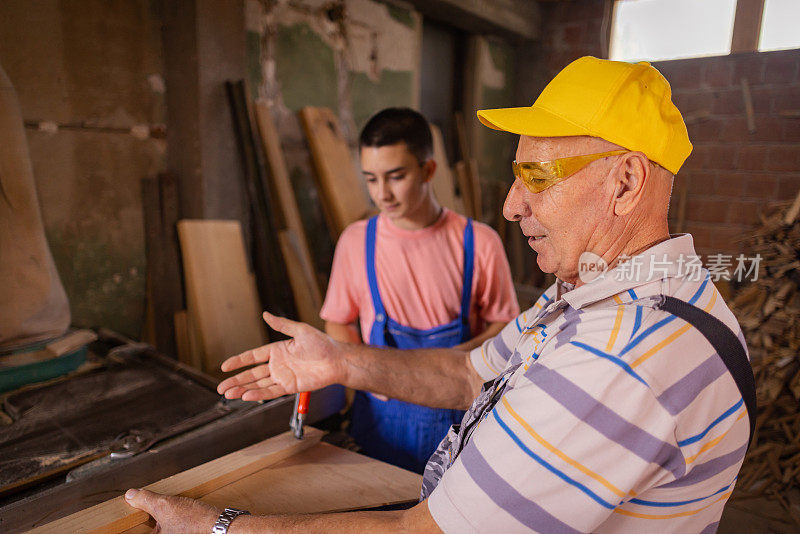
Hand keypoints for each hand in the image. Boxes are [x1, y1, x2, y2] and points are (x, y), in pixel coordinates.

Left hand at [124, 488, 216, 533]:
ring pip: (157, 527)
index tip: (128, 514)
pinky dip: (168, 518)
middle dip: (147, 517)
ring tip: (164, 507)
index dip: (134, 521)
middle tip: (144, 507)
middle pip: (147, 528)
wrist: (219, 524)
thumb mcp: (166, 506)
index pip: (137, 531)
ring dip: (157, 517)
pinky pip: (168, 527)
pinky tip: (175, 510)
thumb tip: (131, 495)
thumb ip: (146, 500)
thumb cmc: (196, 521)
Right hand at [217, 312, 346, 400]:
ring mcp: (283, 377)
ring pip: (258, 384)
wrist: (337, 360)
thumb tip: (266, 314)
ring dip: (243, 389)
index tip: (224, 366)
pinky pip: (271, 392)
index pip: (252, 356)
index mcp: (277, 350)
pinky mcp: (290, 387)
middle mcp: (278, 364)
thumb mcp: (300, 330)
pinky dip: (258, 394)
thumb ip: (282, 324)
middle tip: (221, 387)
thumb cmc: (322, 344)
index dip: (238, 361)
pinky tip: (246, 396)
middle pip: (252, 374)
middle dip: (236, 380)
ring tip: (228, 394)